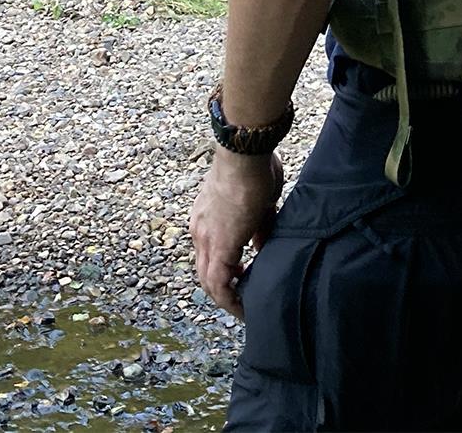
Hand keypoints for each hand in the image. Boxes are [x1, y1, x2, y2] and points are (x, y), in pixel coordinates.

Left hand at [190, 146, 284, 317]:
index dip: (224, 268)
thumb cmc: (254, 167)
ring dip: (226, 297)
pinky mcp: (220, 245)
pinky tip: (244, 306)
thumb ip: (258, 227)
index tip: (244, 276)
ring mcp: (206, 238)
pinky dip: (230, 299)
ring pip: (208, 281)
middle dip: (223, 289)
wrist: (245, 154)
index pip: (209, 252)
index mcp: (206, 217)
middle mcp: (200, 230)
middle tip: (243, 298)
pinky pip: (220, 283)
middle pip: (204, 271)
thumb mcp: (258, 202)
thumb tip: (261, 247)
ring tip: (245, 307)